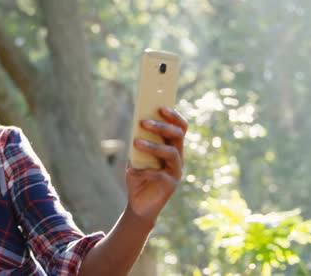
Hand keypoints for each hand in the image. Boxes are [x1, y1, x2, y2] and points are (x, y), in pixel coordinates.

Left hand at [125, 107, 186, 222]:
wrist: (138, 203)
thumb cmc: (138, 176)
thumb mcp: (136, 156)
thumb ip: (139, 142)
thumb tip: (137, 126)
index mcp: (172, 147)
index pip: (179, 127)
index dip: (173, 116)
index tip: (161, 106)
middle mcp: (178, 157)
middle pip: (177, 136)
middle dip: (162, 126)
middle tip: (144, 122)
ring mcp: (176, 171)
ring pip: (171, 152)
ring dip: (153, 146)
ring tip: (136, 142)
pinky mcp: (170, 184)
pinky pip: (159, 173)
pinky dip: (144, 170)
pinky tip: (131, 170)